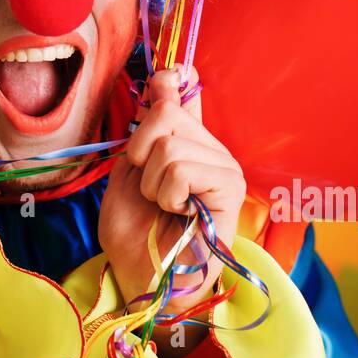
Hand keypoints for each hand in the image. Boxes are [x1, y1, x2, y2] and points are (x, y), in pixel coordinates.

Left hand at [98, 67, 245, 357]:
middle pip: (166, 114)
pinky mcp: (231, 188)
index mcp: (186, 142)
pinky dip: (168, 194)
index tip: (160, 86)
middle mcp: (210, 148)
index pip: (183, 89)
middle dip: (140, 155)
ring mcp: (224, 167)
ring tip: (164, 207)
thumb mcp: (127, 173)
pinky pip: (183, 169)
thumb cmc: (134, 233)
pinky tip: (179, 213)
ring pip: (170, 146)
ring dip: (153, 184)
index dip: (166, 81)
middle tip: (151, 189)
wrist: (143, 277)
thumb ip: (144, 133)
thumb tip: (164, 80)